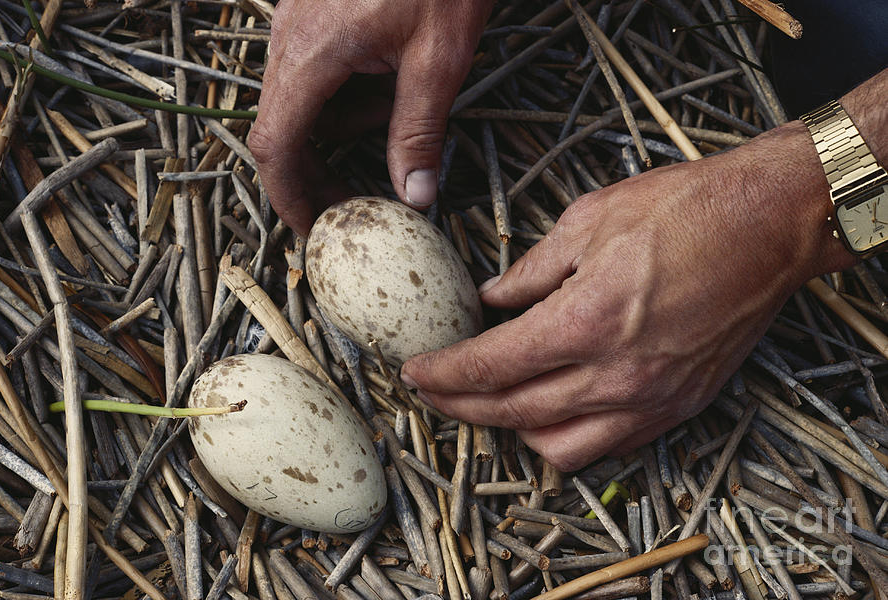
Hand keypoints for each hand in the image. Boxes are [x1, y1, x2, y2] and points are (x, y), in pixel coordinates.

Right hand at [248, 0, 493, 233]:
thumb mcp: (439, 57)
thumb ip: (419, 131)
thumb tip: (414, 196)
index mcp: (312, 51)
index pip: (276, 145)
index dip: (289, 196)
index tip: (314, 227)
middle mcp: (289, 36)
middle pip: (282, 126)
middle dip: (318, 167)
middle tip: (358, 195)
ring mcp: (296, 18)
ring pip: (302, 98)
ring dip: (342, 123)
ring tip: (396, 106)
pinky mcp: (313, 8)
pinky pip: (315, 69)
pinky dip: (344, 91)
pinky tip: (387, 77)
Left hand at [401, 122, 855, 470]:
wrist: (772, 225)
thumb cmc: (688, 210)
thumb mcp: (589, 221)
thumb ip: (530, 270)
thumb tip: (492, 297)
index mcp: (586, 321)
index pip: (490, 368)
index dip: (442, 376)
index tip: (415, 372)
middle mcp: (617, 374)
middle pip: (513, 414)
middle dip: (461, 407)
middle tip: (433, 391)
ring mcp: (652, 399)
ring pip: (558, 448)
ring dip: (513, 429)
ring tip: (492, 400)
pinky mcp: (680, 406)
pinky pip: (608, 446)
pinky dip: (568, 436)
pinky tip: (553, 408)